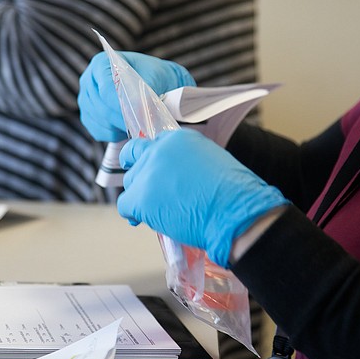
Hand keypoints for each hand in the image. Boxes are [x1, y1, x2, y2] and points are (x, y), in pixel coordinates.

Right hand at [78, 51, 195, 141]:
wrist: (152, 83)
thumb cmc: (152, 76)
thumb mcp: (153, 77)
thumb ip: (144, 92)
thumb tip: (138, 110)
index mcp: (101, 63)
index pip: (105, 89)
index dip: (120, 105)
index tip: (137, 114)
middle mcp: (89, 80)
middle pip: (100, 106)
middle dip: (122, 119)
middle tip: (141, 125)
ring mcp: (85, 99)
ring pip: (99, 120)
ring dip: (119, 127)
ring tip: (137, 126)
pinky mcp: (88, 116)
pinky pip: (98, 131)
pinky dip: (114, 134)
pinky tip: (127, 129)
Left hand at [118, 129, 288, 266]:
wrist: (234, 213)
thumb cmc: (234, 193)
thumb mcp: (211, 161)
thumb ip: (187, 162)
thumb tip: (177, 177)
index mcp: (178, 139)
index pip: (153, 144)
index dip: (152, 159)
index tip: (155, 172)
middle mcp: (159, 150)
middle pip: (135, 159)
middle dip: (140, 175)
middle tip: (149, 191)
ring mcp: (147, 174)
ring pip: (130, 183)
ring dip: (139, 196)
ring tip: (158, 210)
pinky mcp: (140, 198)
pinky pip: (125, 205)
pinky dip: (132, 214)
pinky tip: (142, 219)